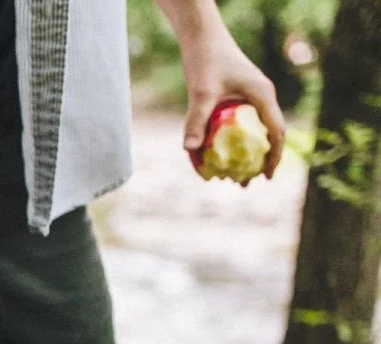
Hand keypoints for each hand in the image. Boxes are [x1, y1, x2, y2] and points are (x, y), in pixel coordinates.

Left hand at [179, 27, 284, 178]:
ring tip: (237, 178)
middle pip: (267, 134)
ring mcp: (249, 98)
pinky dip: (234, 143)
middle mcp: (259, 97)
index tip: (266, 177)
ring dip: (247, 155)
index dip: (274, 156)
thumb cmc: (205, 60)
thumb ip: (196, 120)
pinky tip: (221, 157)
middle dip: (260, 161)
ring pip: (253, 131)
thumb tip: (188, 149)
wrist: (201, 37)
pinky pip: (240, 126)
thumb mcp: (201, 92)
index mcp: (261, 95)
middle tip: (249, 184)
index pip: (276, 131)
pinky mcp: (237, 99)